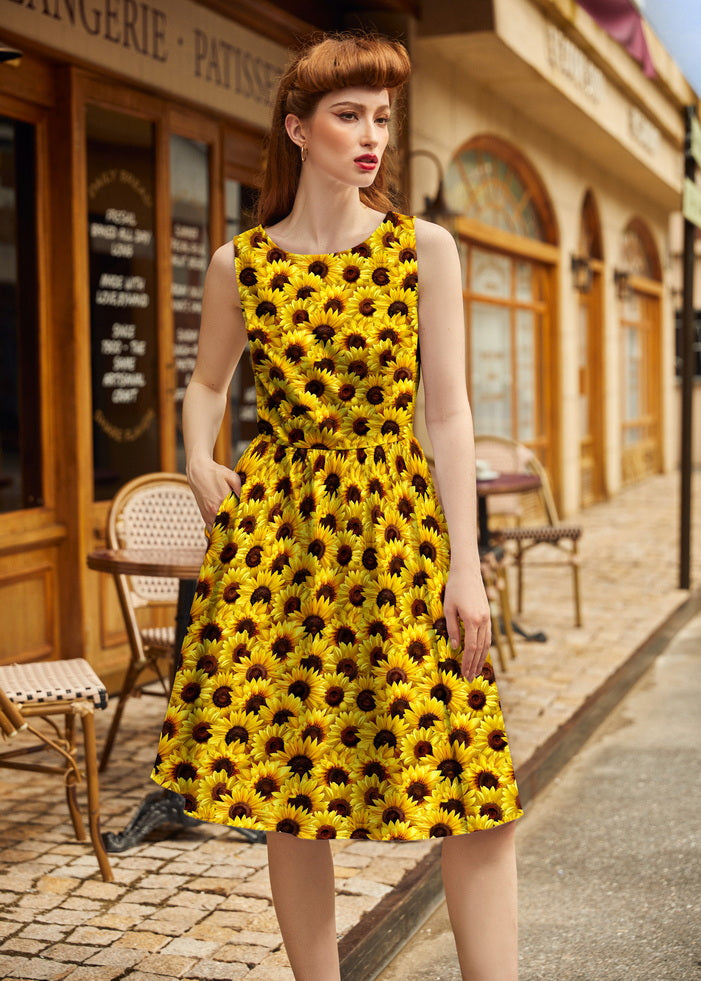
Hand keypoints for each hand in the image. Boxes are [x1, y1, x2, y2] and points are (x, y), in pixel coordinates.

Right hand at [187, 458, 240, 531]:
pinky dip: (217, 532)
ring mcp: (208, 514)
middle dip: (236, 529)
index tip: (250, 525)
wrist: (198, 471)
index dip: (244, 522)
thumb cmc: (216, 472)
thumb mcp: (232, 476)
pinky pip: (210, 529)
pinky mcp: (204, 515)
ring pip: (218, 530)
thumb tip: (246, 501)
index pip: (236, 517)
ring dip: (227, 532)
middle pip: (228, 526)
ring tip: (236, 534)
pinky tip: (225, 533)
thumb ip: (240, 488)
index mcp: (223, 500)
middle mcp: (214, 510)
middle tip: (245, 532)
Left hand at [443, 566, 491, 680]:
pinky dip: (485, 647)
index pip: (471, 647)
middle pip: (481, 648)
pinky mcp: (487, 615)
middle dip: (475, 664)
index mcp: (472, 620)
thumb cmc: (454, 588)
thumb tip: (455, 647)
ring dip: (481, 658)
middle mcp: (483, 621)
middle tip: (470, 678)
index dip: (467, 662)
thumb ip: (452, 628)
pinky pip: (488, 635)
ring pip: (487, 643)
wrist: (467, 572)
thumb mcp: (448, 609)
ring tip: (476, 670)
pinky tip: (480, 654)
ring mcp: (487, 618)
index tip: (464, 673)